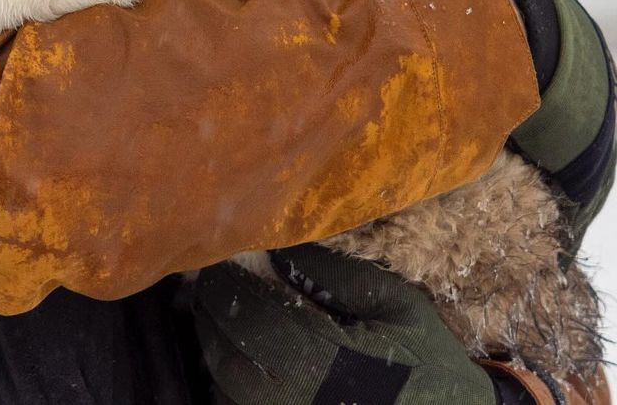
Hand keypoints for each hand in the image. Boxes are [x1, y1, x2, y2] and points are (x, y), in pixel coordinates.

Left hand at [194, 244, 502, 403]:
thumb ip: (339, 275)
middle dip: (214, 310)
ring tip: (215, 307)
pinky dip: (228, 379)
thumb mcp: (396, 304)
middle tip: (210, 277)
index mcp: (328, 360)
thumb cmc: (425, 360)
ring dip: (215, 343)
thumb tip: (283, 246)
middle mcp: (302, 398)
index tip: (221, 255)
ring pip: (228, 384)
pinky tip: (237, 351)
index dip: (229, 284)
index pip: (256, 316)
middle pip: (231, 353)